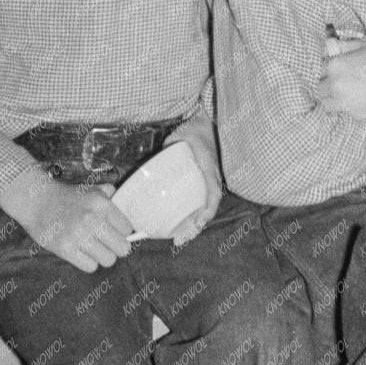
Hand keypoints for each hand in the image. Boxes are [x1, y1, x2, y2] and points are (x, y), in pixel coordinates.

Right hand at [0, 171, 133, 273]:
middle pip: (122, 248)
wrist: (35, 200)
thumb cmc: (66, 196)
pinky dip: (88, 262)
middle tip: (108, 244)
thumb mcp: (91, 190)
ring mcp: (78, 235)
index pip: (128, 229)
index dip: (123, 232)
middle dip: (117, 247)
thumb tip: (124, 202)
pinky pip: (90, 266)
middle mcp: (92, 219)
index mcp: (102, 204)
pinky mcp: (65, 249)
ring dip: (102, 256)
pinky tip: (82, 253)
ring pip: (108, 260)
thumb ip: (110, 194)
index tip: (115, 232)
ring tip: (93, 248)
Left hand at [167, 132, 223, 247]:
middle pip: (208, 209)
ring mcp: (209, 182)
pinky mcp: (203, 182)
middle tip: (178, 240)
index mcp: (209, 171)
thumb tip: (152, 163)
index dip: (206, 212)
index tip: (197, 224)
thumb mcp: (179, 138)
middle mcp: (211, 180)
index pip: (213, 195)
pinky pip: (200, 202)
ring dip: (192, 225)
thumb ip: (168, 148)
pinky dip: (193, 216)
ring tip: (178, 238)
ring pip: (203, 209)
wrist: (206, 123)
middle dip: (194, 227)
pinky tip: (181, 225)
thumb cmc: (193, 131)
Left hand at [318, 41, 365, 119]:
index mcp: (336, 66)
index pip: (321, 70)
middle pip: (321, 89)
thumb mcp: (365, 46)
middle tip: (345, 80)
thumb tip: (330, 45)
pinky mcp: (358, 116)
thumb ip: (343, 46)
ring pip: (329, 104)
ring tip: (352, 91)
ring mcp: (346, 103)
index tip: (341, 69)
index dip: (331, 69)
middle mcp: (336, 86)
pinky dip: (351, 106)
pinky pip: (346, 112)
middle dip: (329, 85)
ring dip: (335, 98)